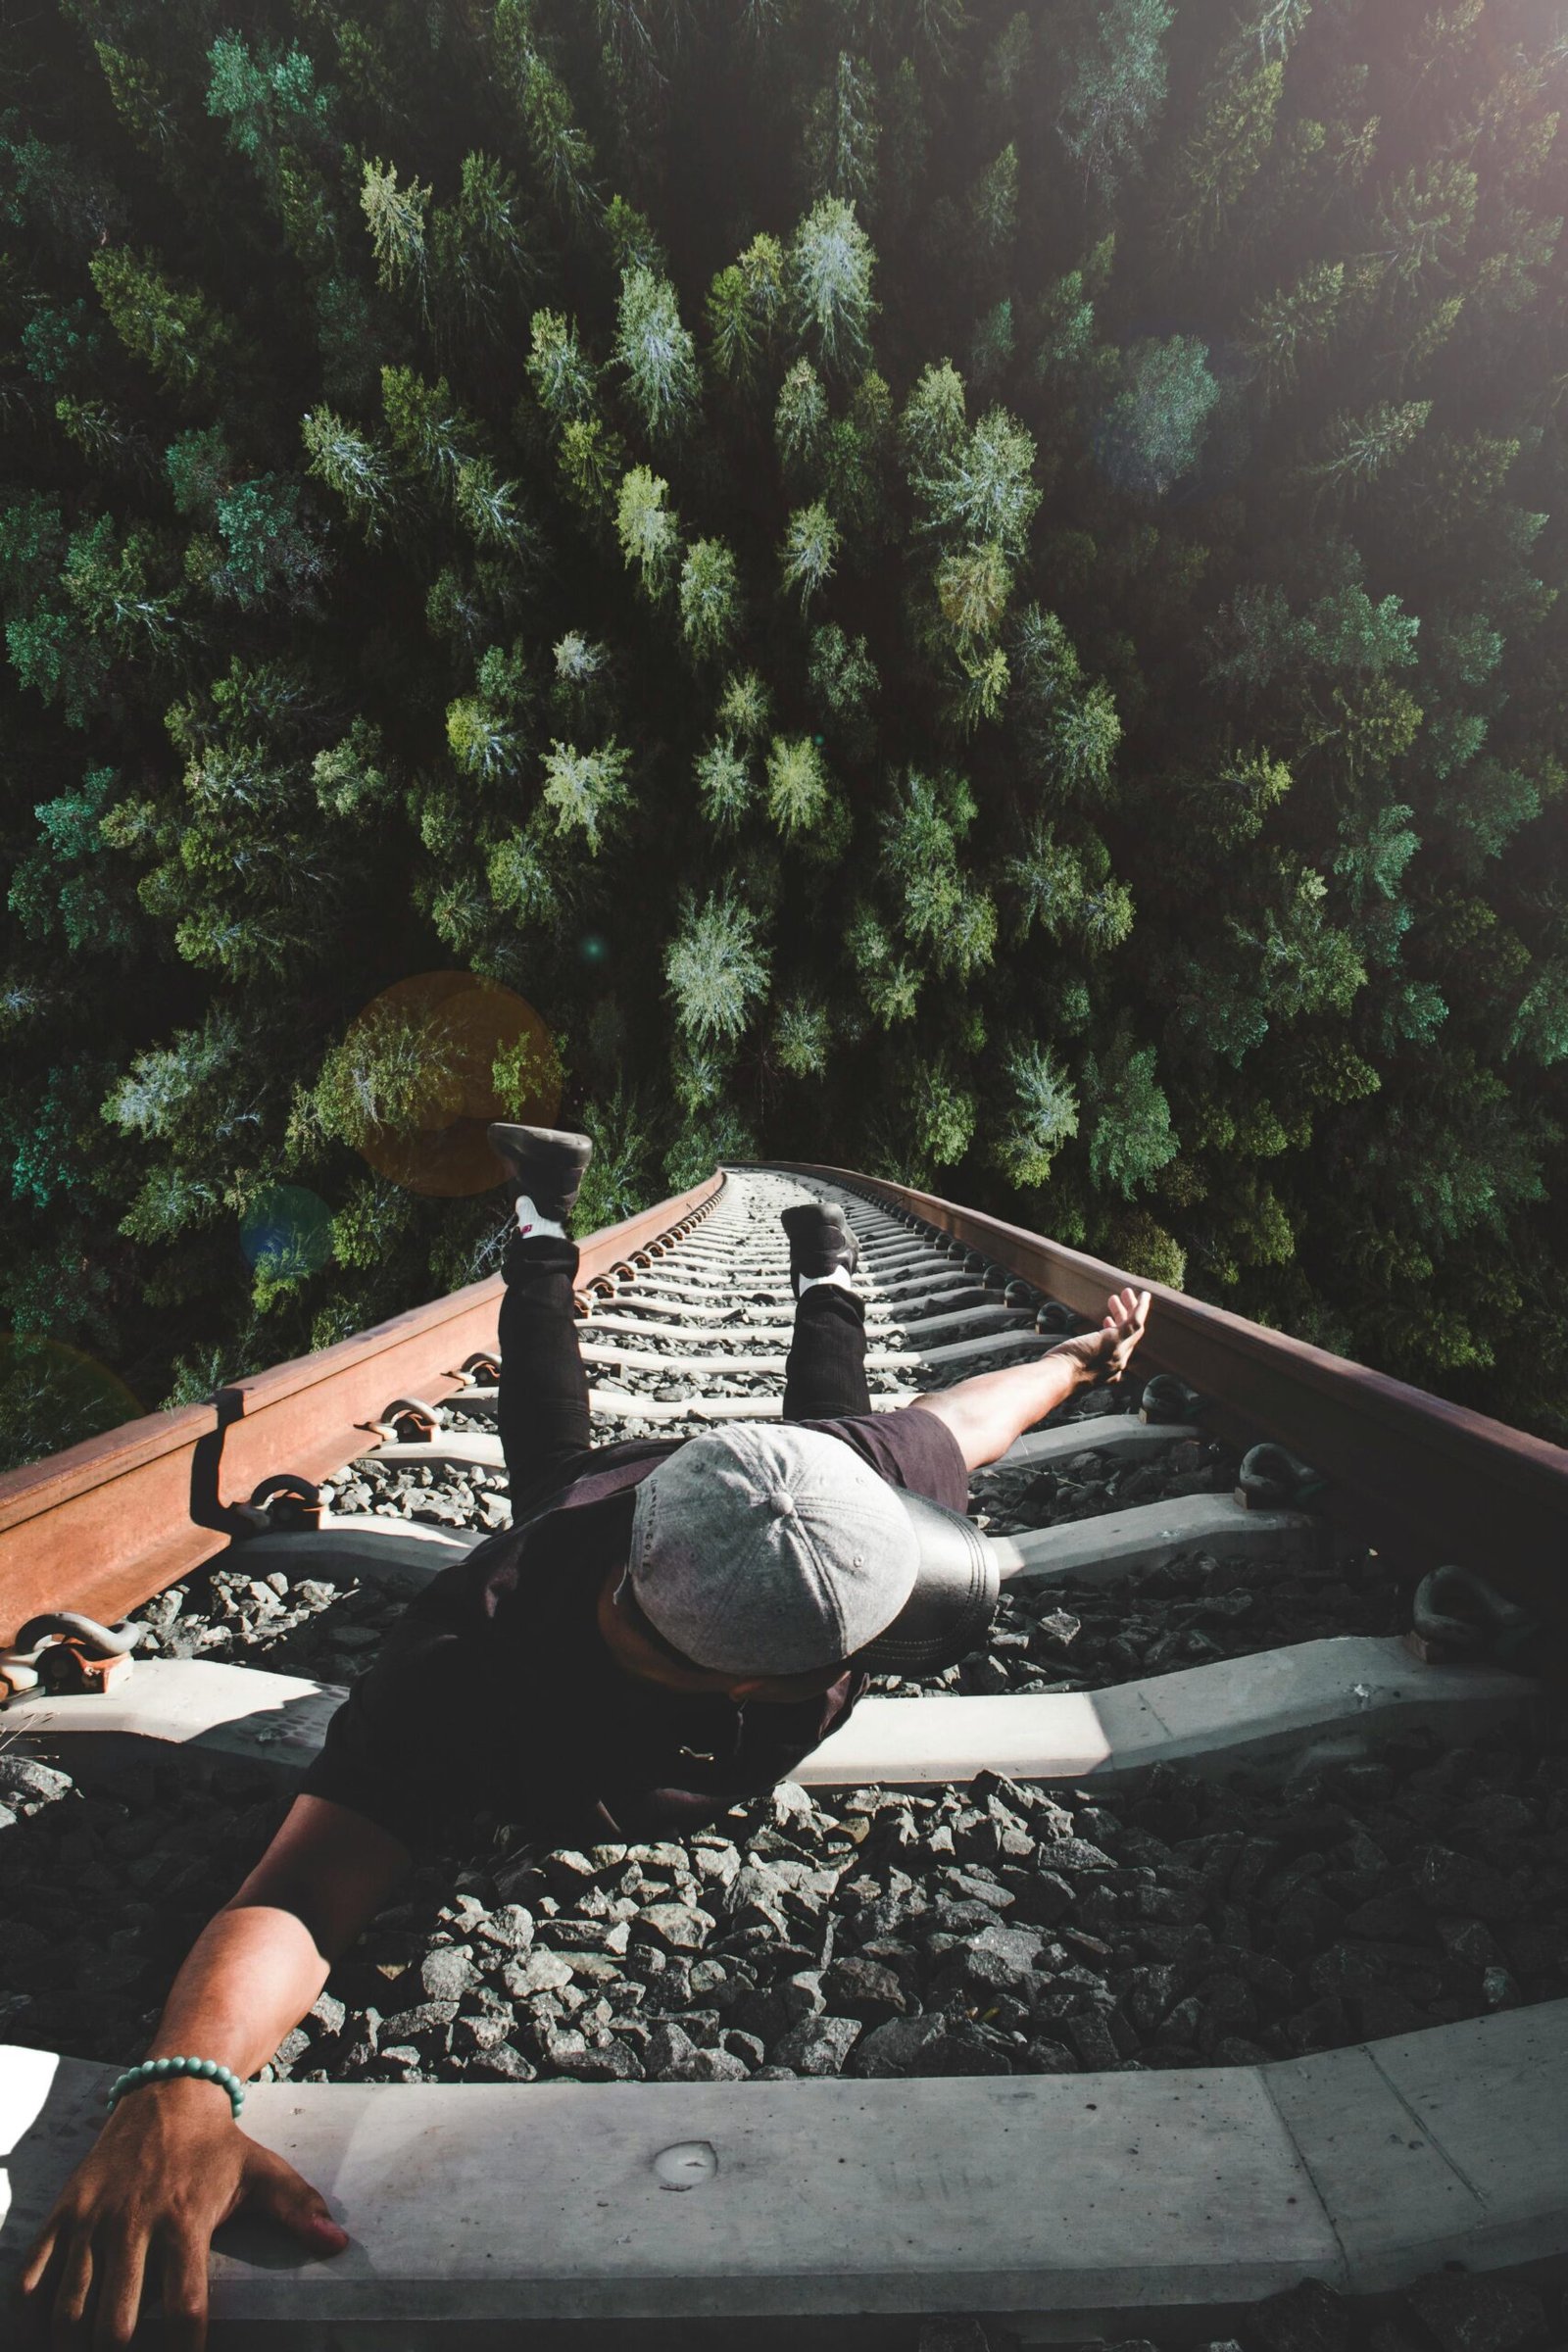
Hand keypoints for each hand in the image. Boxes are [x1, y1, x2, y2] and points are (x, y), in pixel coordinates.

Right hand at [16, 2076, 347, 2350]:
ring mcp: (95, 2218)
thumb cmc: (217, 2145)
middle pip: (118, 2321)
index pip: (185, 2306)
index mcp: (186, 2221)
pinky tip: (47, 2327)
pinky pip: (35, 2271)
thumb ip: (298, 2210)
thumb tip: (339, 2244)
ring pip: (70, 2306)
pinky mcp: (66, 2210)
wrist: (168, 2090)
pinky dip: (35, 2307)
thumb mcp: (262, 2171)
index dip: (185, 2349)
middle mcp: (136, 2222)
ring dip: (74, 2342)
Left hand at [1058, 1286, 1150, 1388]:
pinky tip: (1144, 1296)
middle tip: (1116, 1301)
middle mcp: (1118, 1364)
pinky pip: (1136, 1321)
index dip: (1114, 1331)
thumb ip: (1073, 1362)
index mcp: (1108, 1373)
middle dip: (1124, 1317)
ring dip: (1130, 1309)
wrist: (1059, 1376)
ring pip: (1134, 1328)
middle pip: (1128, 1337)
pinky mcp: (1117, 1340)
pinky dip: (1142, 1308)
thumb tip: (1063, 1358)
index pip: (1119, 1350)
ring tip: (1123, 1293)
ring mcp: (1119, 1352)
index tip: (1107, 1320)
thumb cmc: (1056, 1372)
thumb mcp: (1068, 1368)